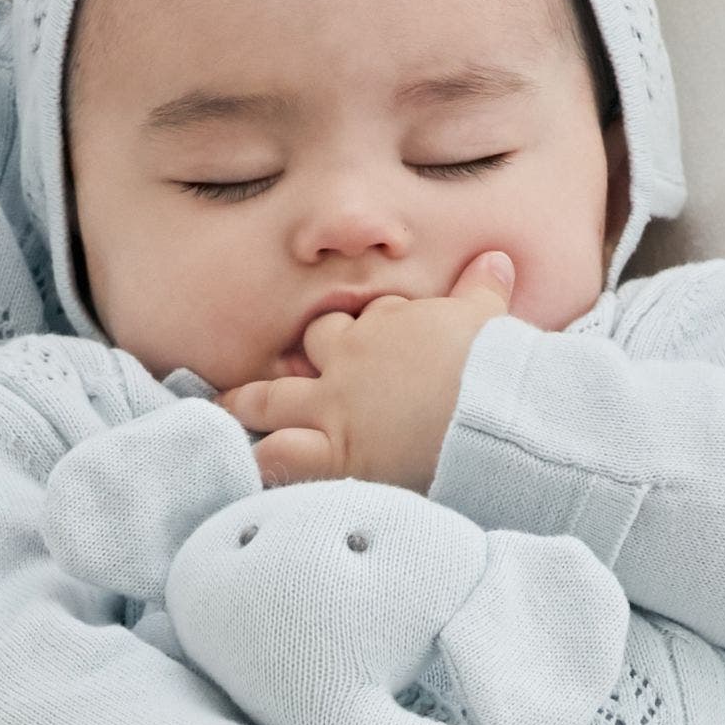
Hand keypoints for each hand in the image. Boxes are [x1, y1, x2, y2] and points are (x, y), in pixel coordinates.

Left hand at [219, 249, 514, 490]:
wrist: (486, 407)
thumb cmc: (489, 361)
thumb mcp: (486, 315)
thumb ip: (482, 288)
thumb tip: (496, 259)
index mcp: (387, 323)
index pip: (365, 318)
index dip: (363, 328)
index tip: (363, 340)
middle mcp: (350, 358)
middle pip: (311, 344)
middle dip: (297, 353)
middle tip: (283, 366)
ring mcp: (334, 405)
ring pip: (273, 399)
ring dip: (248, 405)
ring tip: (228, 412)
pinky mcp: (334, 451)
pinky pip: (279, 455)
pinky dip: (258, 460)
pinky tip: (240, 466)